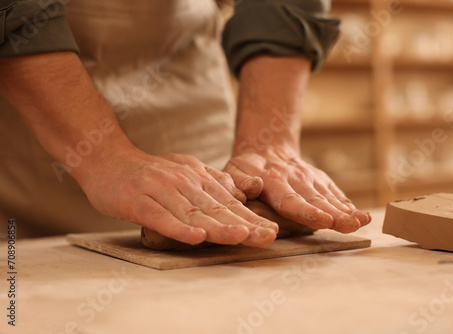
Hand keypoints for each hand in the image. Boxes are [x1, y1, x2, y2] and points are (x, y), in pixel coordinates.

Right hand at [79, 149, 277, 246]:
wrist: (108, 160)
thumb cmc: (150, 173)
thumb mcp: (187, 171)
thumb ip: (216, 182)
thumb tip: (246, 193)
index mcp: (198, 178)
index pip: (229, 201)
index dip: (251, 217)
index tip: (272, 231)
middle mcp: (183, 182)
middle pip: (216, 208)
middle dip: (244, 224)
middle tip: (267, 237)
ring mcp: (160, 190)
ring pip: (193, 212)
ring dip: (217, 226)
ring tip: (241, 237)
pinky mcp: (138, 201)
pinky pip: (161, 216)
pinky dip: (178, 228)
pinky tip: (195, 238)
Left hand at [224, 147, 370, 232]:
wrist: (267, 148)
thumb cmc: (246, 168)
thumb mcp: (232, 171)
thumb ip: (239, 182)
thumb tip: (251, 187)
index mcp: (272, 181)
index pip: (290, 199)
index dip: (307, 212)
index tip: (323, 221)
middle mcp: (295, 179)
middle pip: (316, 200)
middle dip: (334, 214)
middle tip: (350, 225)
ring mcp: (311, 178)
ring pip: (329, 197)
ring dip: (346, 211)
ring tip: (362, 222)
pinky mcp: (321, 180)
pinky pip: (336, 194)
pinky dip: (349, 206)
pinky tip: (362, 217)